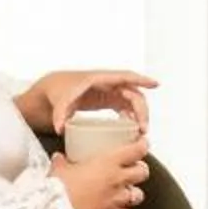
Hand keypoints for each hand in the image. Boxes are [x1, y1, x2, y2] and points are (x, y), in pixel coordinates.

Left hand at [24, 68, 157, 134]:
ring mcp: (110, 91)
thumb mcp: (59, 101)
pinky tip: (132, 129)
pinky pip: (126, 107)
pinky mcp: (108, 100)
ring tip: (140, 132)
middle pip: (133, 93)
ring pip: (132, 101)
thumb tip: (60, 129)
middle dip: (142, 110)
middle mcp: (108, 84)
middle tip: (143, 128)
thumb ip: (59, 114)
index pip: (125, 76)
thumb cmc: (57, 91)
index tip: (156, 84)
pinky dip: (131, 117)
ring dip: (139, 115)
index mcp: (99, 79)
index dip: (141, 80)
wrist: (52, 91)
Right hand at [56, 136, 149, 208]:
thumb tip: (58, 157)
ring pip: (138, 195)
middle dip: (141, 170)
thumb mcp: (59, 168)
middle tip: (134, 168)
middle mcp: (117, 179)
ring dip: (134, 193)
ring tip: (128, 191)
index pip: (136, 150)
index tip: (143, 143)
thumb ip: (61, 161)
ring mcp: (115, 198)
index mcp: (108, 162)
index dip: (143, 145)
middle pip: (143, 172)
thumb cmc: (58, 185)